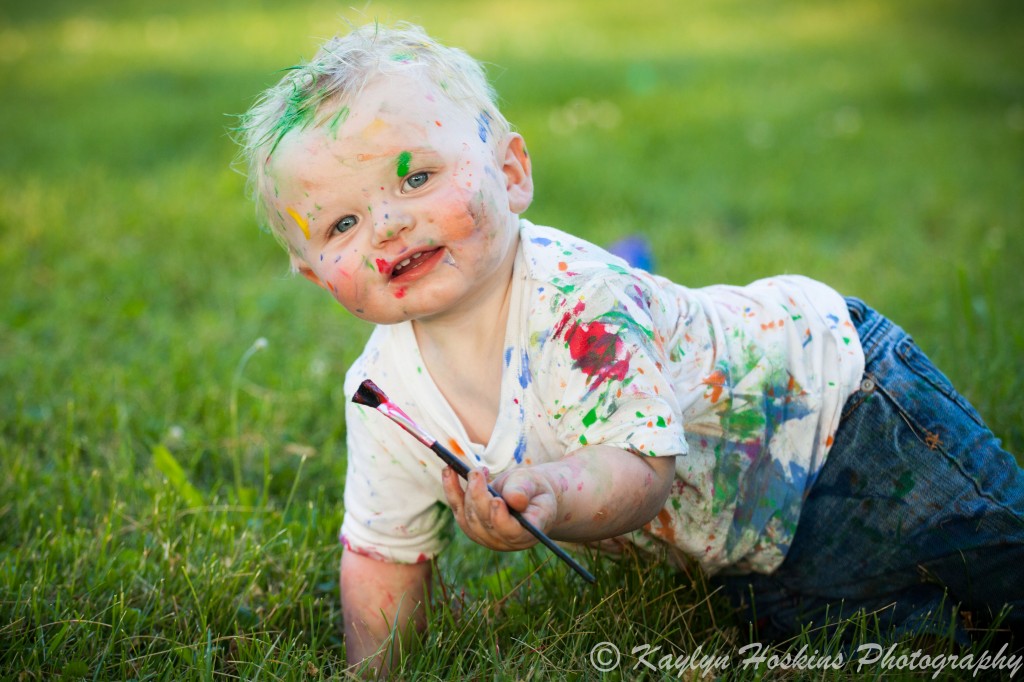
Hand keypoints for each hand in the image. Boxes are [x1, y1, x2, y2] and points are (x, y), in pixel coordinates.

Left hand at [441, 466, 556, 550]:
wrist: (528, 494)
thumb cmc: (534, 489)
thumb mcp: (533, 484)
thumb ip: (524, 490)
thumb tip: (515, 499)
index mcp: (526, 533)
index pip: (511, 532)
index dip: (501, 519)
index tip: (496, 500)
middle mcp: (504, 541)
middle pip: (485, 523)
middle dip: (478, 496)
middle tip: (478, 472)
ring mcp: (485, 537)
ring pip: (468, 518)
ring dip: (466, 492)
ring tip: (475, 471)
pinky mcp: (471, 527)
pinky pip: (457, 510)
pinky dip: (451, 490)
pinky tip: (449, 471)